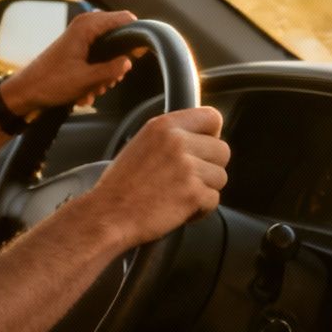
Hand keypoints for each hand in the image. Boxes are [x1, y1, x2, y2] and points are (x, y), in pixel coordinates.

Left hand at [0, 9, 142, 114]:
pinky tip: (86, 90)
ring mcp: (80, 38)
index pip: (125, 19)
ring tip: (94, 87)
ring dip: (105, 73)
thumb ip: (112, 69)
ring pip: (109, 52)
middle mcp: (84, 26)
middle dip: (118, 62)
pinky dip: (95, 76)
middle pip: (118, 38)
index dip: (135, 37)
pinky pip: (97, 60)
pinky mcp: (76, 50)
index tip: (137, 56)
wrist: (26, 92)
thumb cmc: (50, 83)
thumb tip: (129, 62)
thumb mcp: (86, 79)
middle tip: (110, 79)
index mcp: (87, 26)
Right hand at [89, 107, 228, 246]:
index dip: (212, 135)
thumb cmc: (120, 186)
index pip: (212, 117)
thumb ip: (171, 137)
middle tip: (189, 180)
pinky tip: (179, 210)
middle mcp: (177, 142)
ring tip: (180, 196)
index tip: (204, 149)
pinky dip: (200, 210)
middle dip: (210, 168)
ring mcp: (187, 168)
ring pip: (220, 177)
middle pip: (222, 150)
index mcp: (164, 126)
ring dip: (205, 190)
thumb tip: (198, 139)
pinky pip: (214, 200)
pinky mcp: (193, 193)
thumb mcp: (142, 144)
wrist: (108, 215)